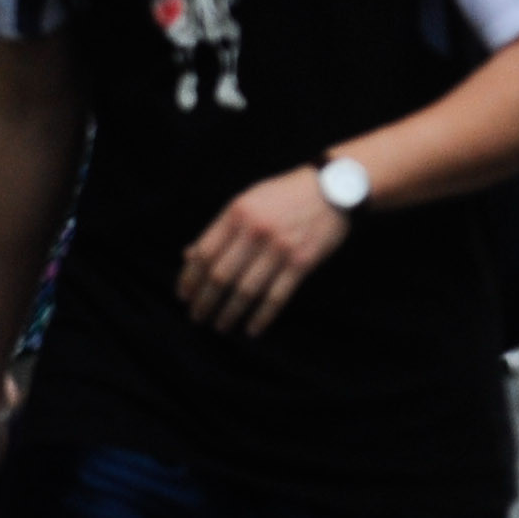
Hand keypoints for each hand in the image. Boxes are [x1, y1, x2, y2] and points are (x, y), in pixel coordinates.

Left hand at [179, 167, 351, 335]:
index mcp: (238, 213)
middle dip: (205, 302)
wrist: (334, 188)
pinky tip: (252, 329)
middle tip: (197, 317)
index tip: (184, 296)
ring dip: (229, 314)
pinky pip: (277, 296)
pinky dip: (262, 317)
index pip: (204, 254)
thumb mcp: (248, 200)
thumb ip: (220, 228)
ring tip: (220, 326)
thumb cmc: (285, 194)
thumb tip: (189, 256)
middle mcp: (256, 230)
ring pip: (246, 291)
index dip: (190, 279)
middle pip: (221, 276)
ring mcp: (280, 247)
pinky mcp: (303, 262)